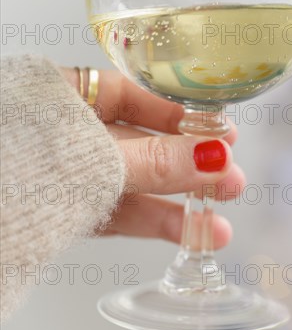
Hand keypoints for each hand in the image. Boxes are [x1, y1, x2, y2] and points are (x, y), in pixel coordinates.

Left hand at [61, 67, 245, 247]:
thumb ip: (154, 161)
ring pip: (132, 184)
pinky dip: (150, 224)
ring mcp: (63, 174)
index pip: (133, 95)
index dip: (181, 114)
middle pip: (140, 144)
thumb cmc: (9, 172)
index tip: (220, 131)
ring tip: (218, 226)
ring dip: (176, 205)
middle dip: (189, 166)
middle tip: (231, 180)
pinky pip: (116, 213)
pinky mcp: (65, 212)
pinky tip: (186, 234)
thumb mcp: (92, 159)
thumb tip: (216, 157)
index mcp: (61, 95)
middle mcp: (64, 131)